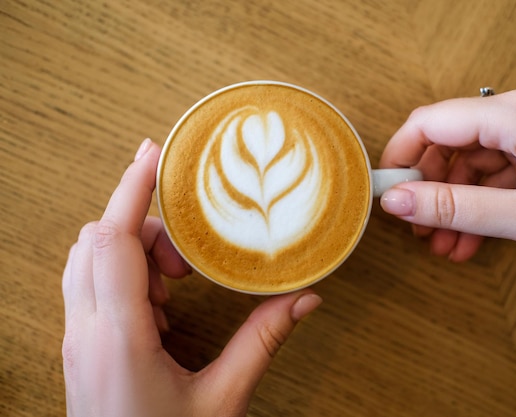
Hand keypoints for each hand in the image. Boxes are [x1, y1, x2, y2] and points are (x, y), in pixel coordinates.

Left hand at [62, 139, 321, 416]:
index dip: (130, 189)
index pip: (112, 240)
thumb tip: (304, 298)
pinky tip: (162, 307)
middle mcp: (87, 331)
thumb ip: (262, 342)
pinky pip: (91, 286)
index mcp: (119, 338)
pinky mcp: (82, 347)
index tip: (152, 153)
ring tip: (178, 281)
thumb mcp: (223, 400)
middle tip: (189, 253)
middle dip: (142, 225)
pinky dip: (124, 276)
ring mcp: (78, 339)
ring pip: (87, 261)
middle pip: (96, 241)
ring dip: (132, 253)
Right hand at [379, 81, 515, 262]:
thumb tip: (397, 202)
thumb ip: (455, 208)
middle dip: (431, 188)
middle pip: (451, 141)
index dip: (400, 157)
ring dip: (457, 202)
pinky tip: (473, 237)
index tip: (384, 192)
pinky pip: (499, 167)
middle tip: (418, 230)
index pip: (432, 122)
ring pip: (474, 159)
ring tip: (446, 244)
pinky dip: (483, 200)